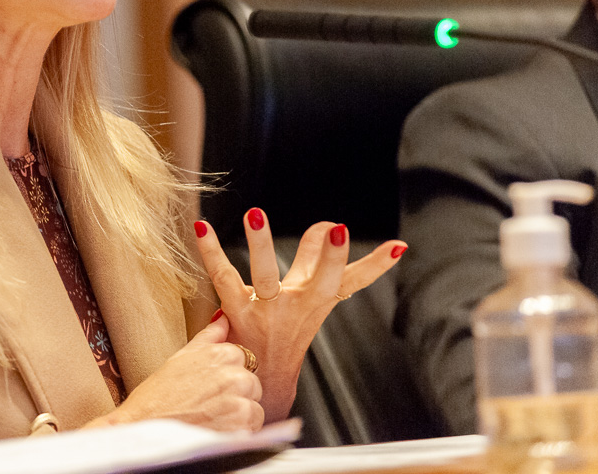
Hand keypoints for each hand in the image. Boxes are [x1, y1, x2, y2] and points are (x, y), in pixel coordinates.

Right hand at [91, 313, 264, 431]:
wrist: (144, 428)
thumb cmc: (158, 397)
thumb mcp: (181, 357)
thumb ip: (208, 336)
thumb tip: (223, 317)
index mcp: (219, 353)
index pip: (242, 359)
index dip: (226, 376)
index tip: (209, 387)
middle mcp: (232, 373)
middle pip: (251, 383)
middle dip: (236, 395)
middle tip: (208, 405)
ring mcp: (239, 399)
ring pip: (254, 406)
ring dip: (239, 415)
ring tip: (211, 419)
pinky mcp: (242, 424)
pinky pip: (254, 426)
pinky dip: (240, 431)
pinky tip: (217, 430)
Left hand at [193, 212, 406, 422]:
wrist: (260, 383)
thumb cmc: (286, 332)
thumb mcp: (310, 299)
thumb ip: (317, 262)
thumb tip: (330, 226)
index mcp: (317, 301)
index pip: (352, 281)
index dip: (375, 266)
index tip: (396, 247)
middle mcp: (297, 304)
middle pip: (319, 278)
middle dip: (330, 255)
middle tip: (338, 230)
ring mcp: (267, 310)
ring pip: (266, 274)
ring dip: (262, 243)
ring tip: (255, 214)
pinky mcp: (236, 312)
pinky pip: (222, 277)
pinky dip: (210, 251)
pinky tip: (202, 227)